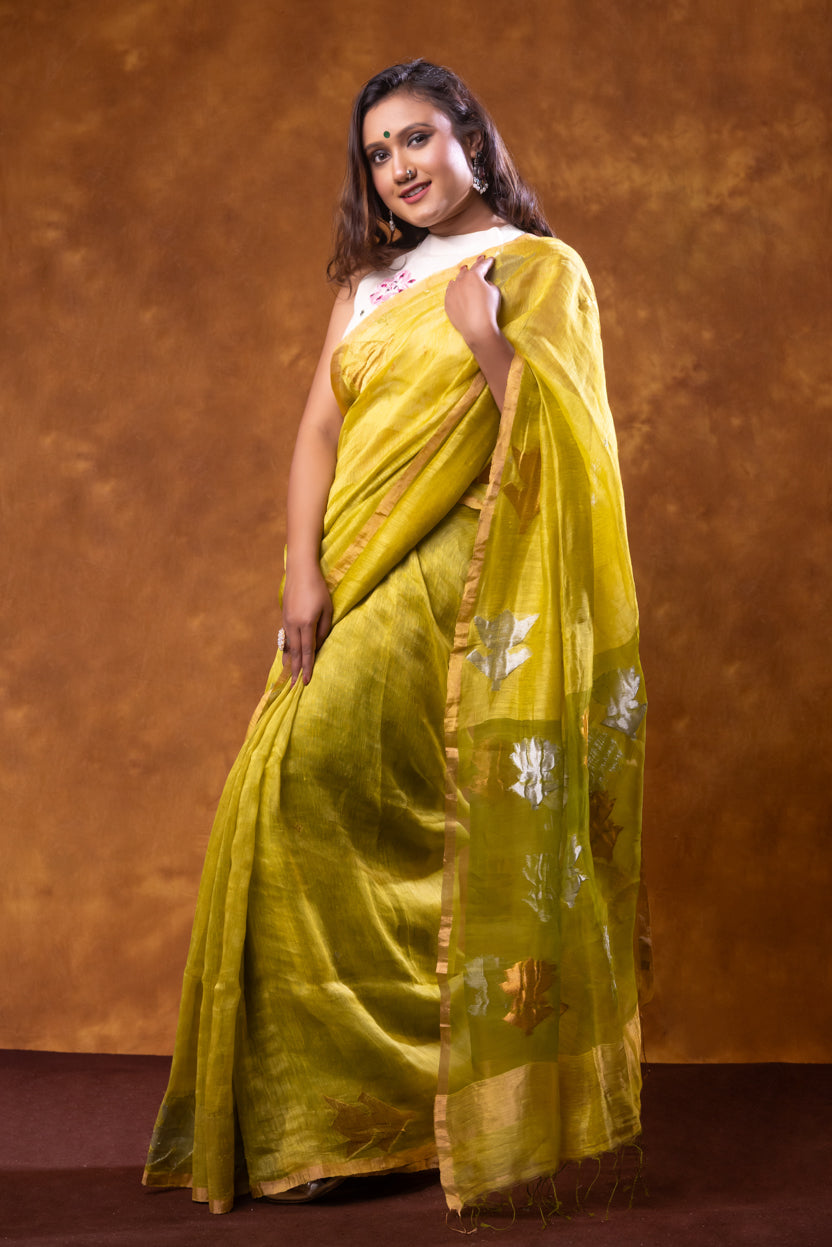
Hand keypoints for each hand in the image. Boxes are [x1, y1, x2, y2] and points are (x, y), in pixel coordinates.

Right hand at [280, 560, 332, 684]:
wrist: (300, 571)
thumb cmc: (319, 588)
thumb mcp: (327, 609)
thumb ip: (324, 629)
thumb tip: (318, 646)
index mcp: (307, 623)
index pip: (308, 651)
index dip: (308, 668)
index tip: (307, 682)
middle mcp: (294, 625)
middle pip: (296, 653)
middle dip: (296, 671)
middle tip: (294, 687)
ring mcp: (287, 621)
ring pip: (288, 647)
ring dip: (290, 663)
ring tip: (289, 676)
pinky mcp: (284, 617)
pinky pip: (285, 638)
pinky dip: (286, 650)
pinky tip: (287, 657)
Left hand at [444, 255, 501, 349]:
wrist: (477, 328)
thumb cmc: (488, 309)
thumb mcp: (494, 292)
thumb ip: (488, 284)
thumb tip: (483, 284)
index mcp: (473, 276)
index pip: (482, 266)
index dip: (487, 263)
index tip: (490, 260)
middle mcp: (461, 281)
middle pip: (468, 271)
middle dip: (475, 265)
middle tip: (479, 259)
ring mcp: (452, 292)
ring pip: (457, 280)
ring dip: (462, 275)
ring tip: (464, 270)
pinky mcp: (448, 302)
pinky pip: (449, 291)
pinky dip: (453, 286)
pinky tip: (453, 284)